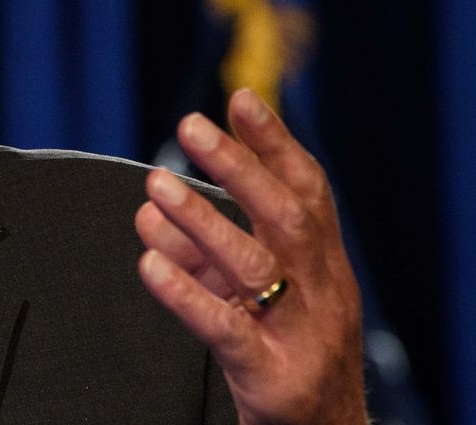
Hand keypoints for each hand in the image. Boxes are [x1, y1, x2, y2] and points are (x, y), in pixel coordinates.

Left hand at [134, 88, 365, 424]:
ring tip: (155, 187)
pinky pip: (226, 330)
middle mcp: (323, 294)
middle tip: (190, 125)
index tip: (240, 98)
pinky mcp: (273, 378)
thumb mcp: (256, 295)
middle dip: (239, 167)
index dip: (275, 144)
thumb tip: (151, 206)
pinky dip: (186, 294)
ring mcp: (301, 336)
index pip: (309, 193)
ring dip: (202, 221)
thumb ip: (209, 250)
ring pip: (255, 267)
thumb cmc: (287, 357)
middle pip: (286, 217)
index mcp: (326, 267)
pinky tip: (149, 266)